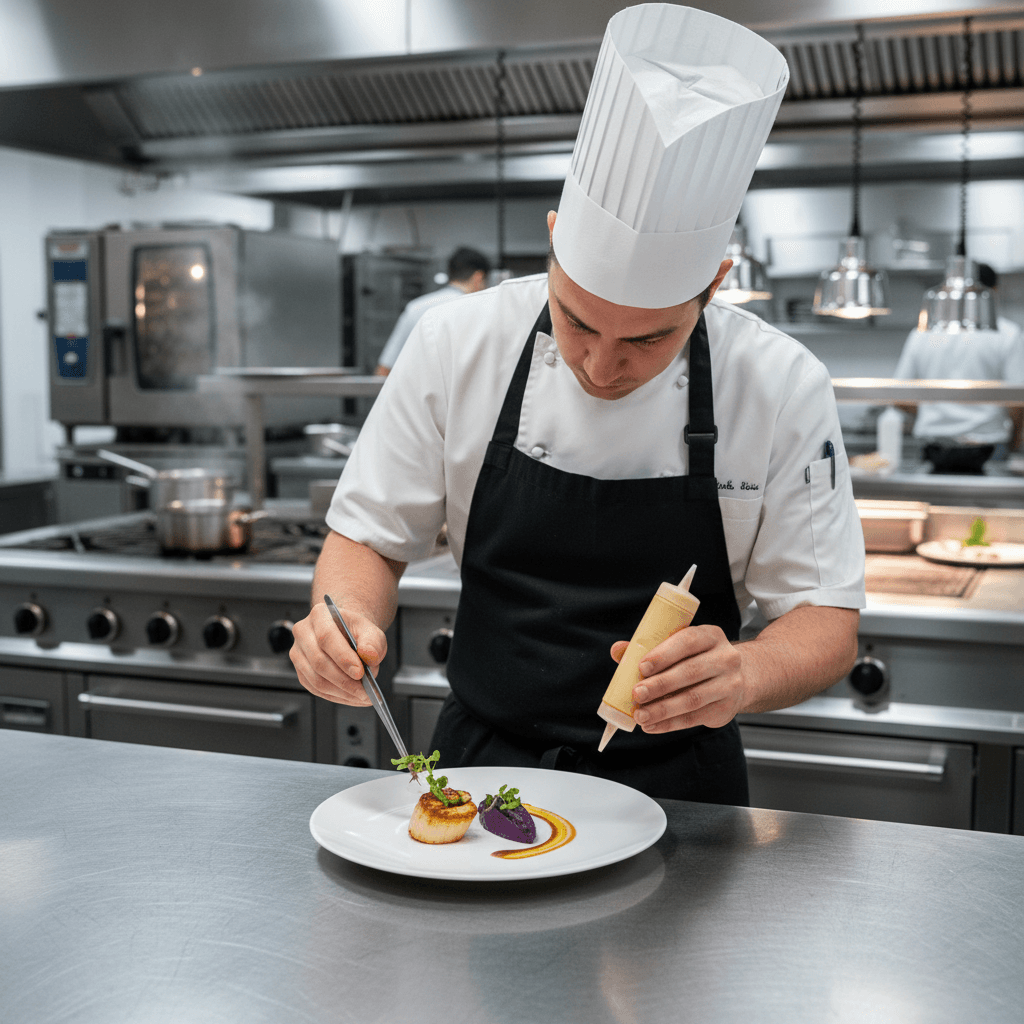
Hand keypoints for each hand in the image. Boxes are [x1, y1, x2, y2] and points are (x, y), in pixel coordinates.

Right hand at [289, 601, 384, 705]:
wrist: (346, 634)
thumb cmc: (357, 632)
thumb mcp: (371, 631)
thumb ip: (373, 642)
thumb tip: (369, 656)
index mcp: (320, 615)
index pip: (327, 637)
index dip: (343, 657)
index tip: (360, 673)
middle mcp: (303, 633)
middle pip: (319, 662)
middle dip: (344, 681)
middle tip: (365, 691)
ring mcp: (298, 653)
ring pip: (316, 680)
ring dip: (341, 692)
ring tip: (362, 697)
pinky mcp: (301, 671)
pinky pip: (316, 689)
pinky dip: (336, 696)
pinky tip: (352, 697)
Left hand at [609, 625, 745, 732]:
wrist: (736, 679)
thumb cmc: (697, 659)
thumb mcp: (679, 647)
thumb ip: (649, 647)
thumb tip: (617, 650)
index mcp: (711, 636)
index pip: (688, 641)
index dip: (664, 654)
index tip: (642, 667)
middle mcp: (726, 658)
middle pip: (690, 672)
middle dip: (660, 684)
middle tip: (636, 694)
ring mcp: (729, 684)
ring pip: (692, 698)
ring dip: (662, 709)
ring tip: (640, 715)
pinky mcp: (725, 709)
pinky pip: (694, 718)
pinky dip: (669, 724)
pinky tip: (651, 726)